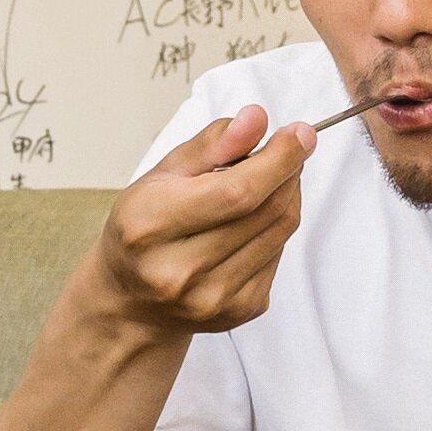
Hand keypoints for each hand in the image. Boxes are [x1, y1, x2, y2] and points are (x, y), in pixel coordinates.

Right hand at [78, 104, 310, 338]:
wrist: (131, 301)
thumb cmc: (143, 229)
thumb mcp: (162, 175)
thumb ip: (211, 144)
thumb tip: (256, 120)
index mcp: (151, 226)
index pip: (236, 192)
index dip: (278, 160)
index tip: (300, 134)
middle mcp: (180, 270)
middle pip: (266, 210)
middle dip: (287, 171)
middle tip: (287, 149)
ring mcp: (213, 297)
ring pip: (281, 231)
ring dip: (287, 195)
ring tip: (268, 180)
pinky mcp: (239, 310)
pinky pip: (279, 255)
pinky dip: (276, 228)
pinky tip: (253, 221)